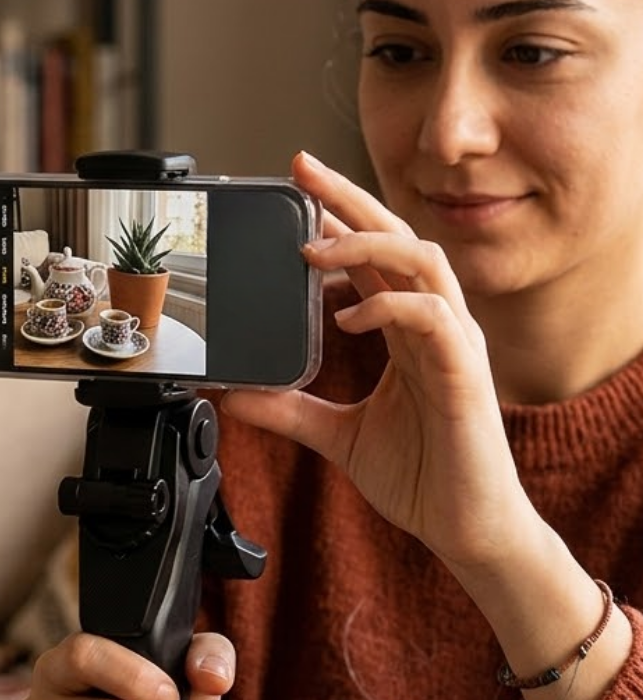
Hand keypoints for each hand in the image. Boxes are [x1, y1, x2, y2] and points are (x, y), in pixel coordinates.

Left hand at [224, 152, 539, 570]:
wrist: (465, 529)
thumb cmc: (421, 476)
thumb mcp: (336, 435)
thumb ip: (289, 409)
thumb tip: (234, 394)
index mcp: (407, 330)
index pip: (375, 254)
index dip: (340, 217)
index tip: (295, 191)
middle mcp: (434, 325)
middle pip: (398, 236)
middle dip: (349, 199)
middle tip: (302, 170)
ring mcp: (454, 344)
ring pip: (422, 260)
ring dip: (367, 245)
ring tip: (314, 250)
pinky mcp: (465, 373)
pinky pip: (434, 317)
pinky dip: (389, 306)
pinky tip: (351, 317)